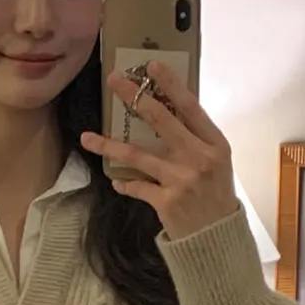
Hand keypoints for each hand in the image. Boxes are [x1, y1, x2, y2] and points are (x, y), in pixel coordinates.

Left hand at [83, 73, 235, 249]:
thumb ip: (196, 139)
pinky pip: (137, 186)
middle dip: (135, 96)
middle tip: (115, 80)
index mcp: (215, 144)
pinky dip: (124, 183)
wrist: (218, 239)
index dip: (171, 84)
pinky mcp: (166, 202)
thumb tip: (168, 109)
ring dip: (109, 144)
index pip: (191, 106)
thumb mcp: (216, 162)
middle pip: (162, 121)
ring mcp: (181, 180)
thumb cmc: (216, 195)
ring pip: (138, 155)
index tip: (152, 65)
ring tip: (87, 137)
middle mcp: (199, 158)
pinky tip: (115, 180)